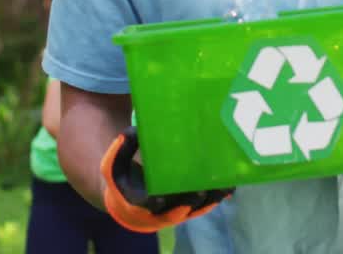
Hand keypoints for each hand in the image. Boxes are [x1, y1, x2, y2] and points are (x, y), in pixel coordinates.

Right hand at [100, 126, 233, 232]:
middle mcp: (161, 211)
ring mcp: (178, 210)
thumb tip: (133, 131)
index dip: (157, 203)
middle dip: (191, 200)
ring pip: (197, 208)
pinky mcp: (191, 206)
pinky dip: (217, 196)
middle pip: (179, 209)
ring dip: (211, 198)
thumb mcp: (113, 165)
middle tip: (201, 188)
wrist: (131, 201)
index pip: (150, 206)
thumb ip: (119, 150)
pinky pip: (206, 203)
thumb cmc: (123, 179)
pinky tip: (230, 186)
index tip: (161, 197)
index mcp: (139, 203)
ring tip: (224, 186)